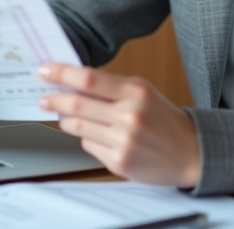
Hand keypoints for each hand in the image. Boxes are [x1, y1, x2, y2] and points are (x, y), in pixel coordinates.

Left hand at [37, 64, 200, 188]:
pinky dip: (86, 138)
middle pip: (77, 104)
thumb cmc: (163, 118)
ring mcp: (123, 141)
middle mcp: (129, 116)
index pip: (89, 79)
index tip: (44, 70)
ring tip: (65, 116)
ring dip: (66, 120)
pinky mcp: (119, 162)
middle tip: (43, 98)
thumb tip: (74, 81)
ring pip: (78, 127)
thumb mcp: (143, 92)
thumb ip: (112, 86)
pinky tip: (96, 134)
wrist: (190, 152)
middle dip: (54, 100)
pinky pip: (88, 146)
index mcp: (136, 92)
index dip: (62, 74)